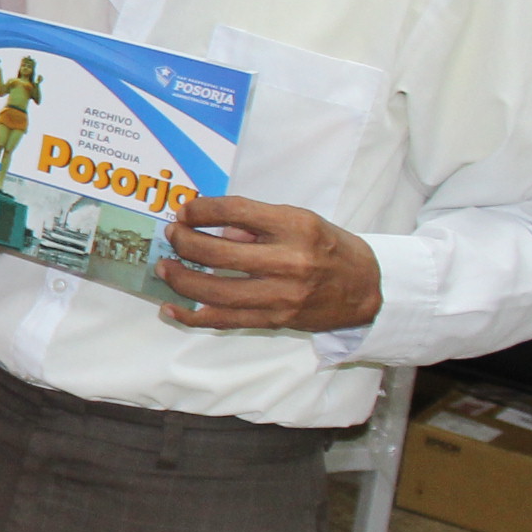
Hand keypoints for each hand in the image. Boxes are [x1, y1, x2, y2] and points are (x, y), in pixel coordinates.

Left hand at [158, 196, 382, 331]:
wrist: (366, 289)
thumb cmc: (330, 248)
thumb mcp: (302, 221)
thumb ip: (257, 224)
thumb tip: (210, 227)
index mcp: (296, 227)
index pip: (236, 212)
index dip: (202, 210)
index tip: (184, 211)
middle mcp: (288, 262)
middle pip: (218, 254)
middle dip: (184, 243)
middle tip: (171, 236)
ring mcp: (280, 295)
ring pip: (214, 291)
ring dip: (180, 279)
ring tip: (165, 267)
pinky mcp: (274, 320)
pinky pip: (224, 321)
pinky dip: (192, 316)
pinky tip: (171, 307)